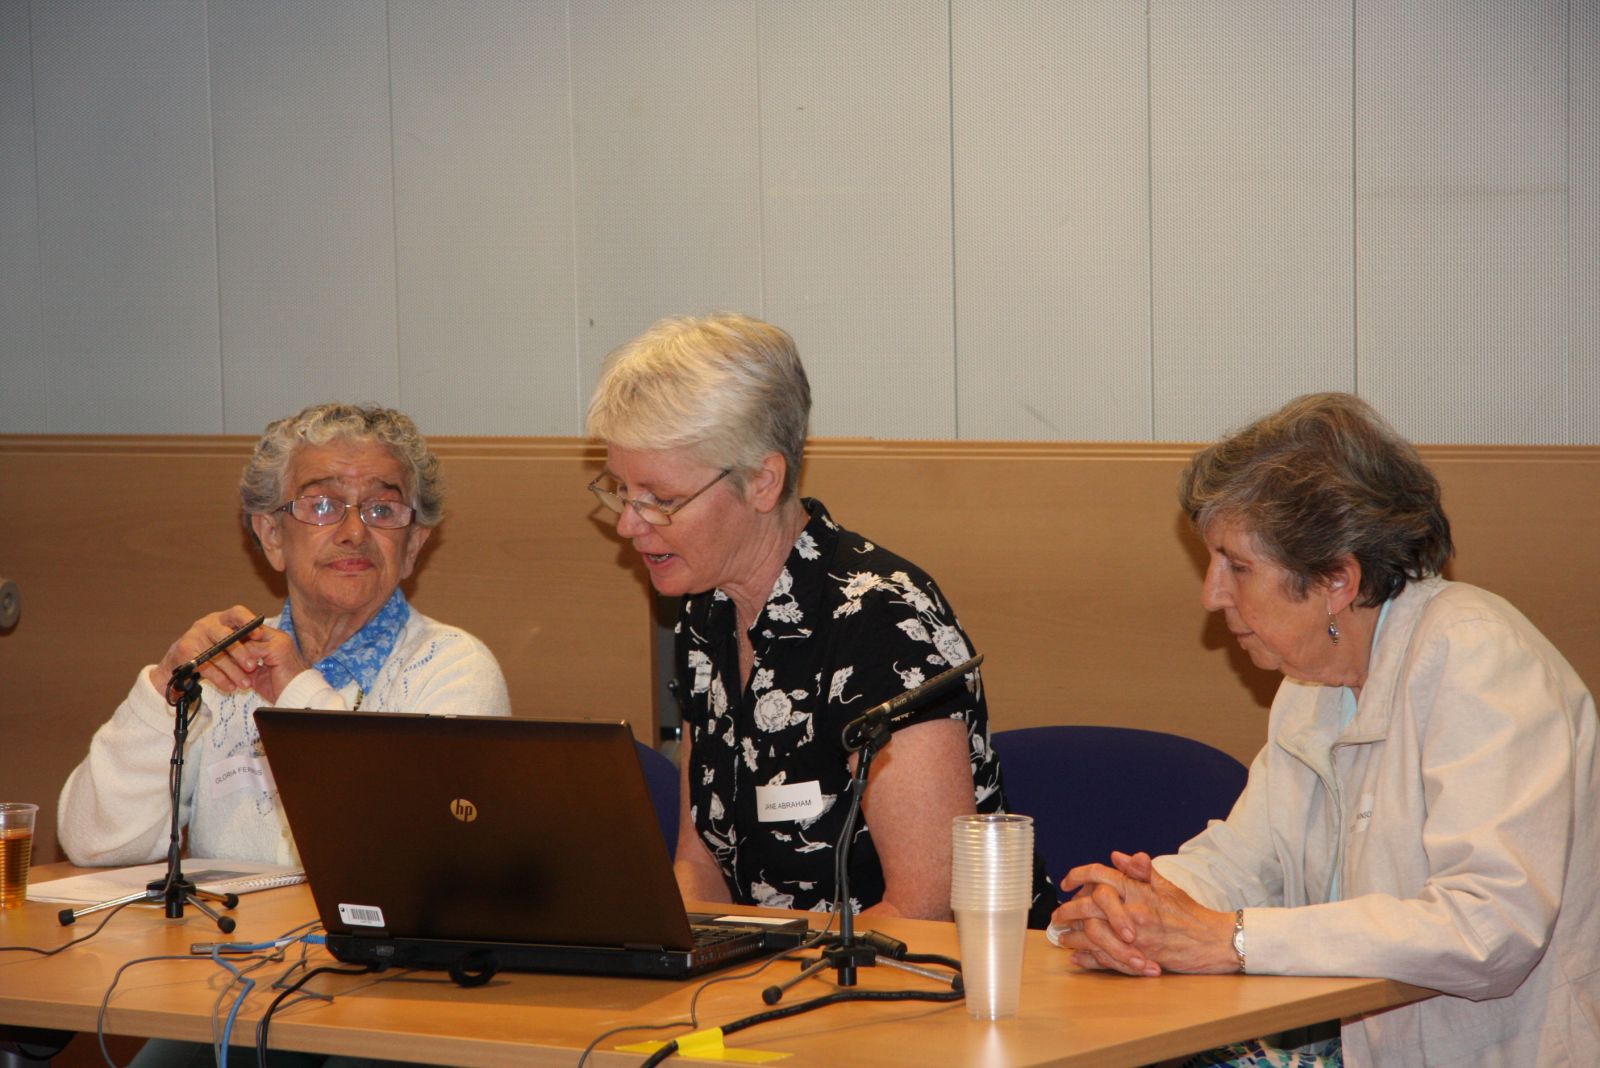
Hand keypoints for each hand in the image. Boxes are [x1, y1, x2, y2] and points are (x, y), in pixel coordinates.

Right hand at [149, 607, 306, 704]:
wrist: (180, 667)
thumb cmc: (214, 653)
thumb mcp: (230, 644)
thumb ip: (245, 642)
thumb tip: (266, 646)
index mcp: (222, 618)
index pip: (237, 612)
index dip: (249, 622)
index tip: (260, 634)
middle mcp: (207, 624)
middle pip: (225, 636)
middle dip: (241, 652)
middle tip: (252, 666)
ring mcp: (194, 636)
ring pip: (216, 654)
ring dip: (232, 671)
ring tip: (245, 684)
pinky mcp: (184, 651)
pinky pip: (205, 667)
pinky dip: (220, 679)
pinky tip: (230, 687)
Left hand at [1049, 851, 1236, 975]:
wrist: (1214, 940)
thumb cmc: (1190, 913)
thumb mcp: (1167, 885)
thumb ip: (1140, 870)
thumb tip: (1117, 856)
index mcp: (1138, 890)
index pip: (1100, 875)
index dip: (1078, 875)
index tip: (1067, 882)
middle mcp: (1132, 911)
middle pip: (1088, 905)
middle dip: (1067, 910)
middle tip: (1057, 914)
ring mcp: (1134, 936)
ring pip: (1092, 934)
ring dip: (1073, 936)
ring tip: (1062, 937)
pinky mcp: (1138, 957)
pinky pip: (1105, 958)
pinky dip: (1087, 959)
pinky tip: (1077, 957)